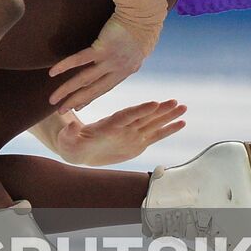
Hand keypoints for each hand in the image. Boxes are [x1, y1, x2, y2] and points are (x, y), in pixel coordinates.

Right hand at [47, 17, 148, 113]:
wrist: (143, 15)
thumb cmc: (139, 27)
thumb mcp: (133, 50)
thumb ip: (122, 59)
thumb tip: (111, 62)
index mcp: (125, 71)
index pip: (103, 89)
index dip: (88, 99)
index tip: (76, 107)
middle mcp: (117, 70)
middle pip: (92, 90)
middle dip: (74, 102)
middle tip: (60, 111)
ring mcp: (110, 61)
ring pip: (84, 80)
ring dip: (67, 90)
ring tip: (53, 99)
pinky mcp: (103, 48)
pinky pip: (81, 59)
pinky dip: (66, 66)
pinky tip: (53, 72)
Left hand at [49, 100, 186, 165]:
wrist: (79, 148)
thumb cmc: (71, 143)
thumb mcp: (67, 139)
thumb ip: (70, 133)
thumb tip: (69, 126)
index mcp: (108, 125)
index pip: (127, 116)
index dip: (140, 110)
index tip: (154, 103)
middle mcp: (123, 127)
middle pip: (144, 117)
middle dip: (159, 110)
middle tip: (175, 102)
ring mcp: (132, 134)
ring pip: (153, 123)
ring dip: (168, 116)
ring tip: (183, 107)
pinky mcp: (137, 142)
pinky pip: (155, 135)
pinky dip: (168, 130)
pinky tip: (182, 123)